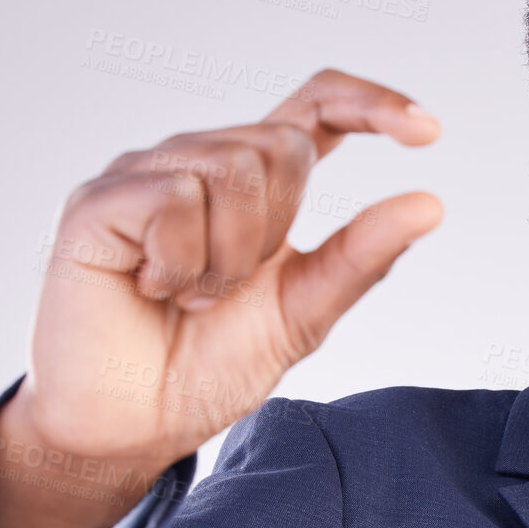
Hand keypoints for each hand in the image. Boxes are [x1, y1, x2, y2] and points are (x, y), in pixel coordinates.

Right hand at [15, 68, 441, 472]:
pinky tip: (151, 288)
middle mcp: (197, 161)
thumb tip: (430, 204)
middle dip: (276, 233)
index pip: (317, 107)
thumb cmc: (207, 365)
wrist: (133, 424)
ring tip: (187, 296)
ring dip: (227, 258)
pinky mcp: (98, 200)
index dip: (371, 103)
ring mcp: (143, 174)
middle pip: (283, 147)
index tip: (429, 132)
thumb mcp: (303, 313)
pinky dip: (181, 262)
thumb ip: (360, 258)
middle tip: (227, 291)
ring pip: (233, 169)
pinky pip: (175, 198)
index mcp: (253, 183)